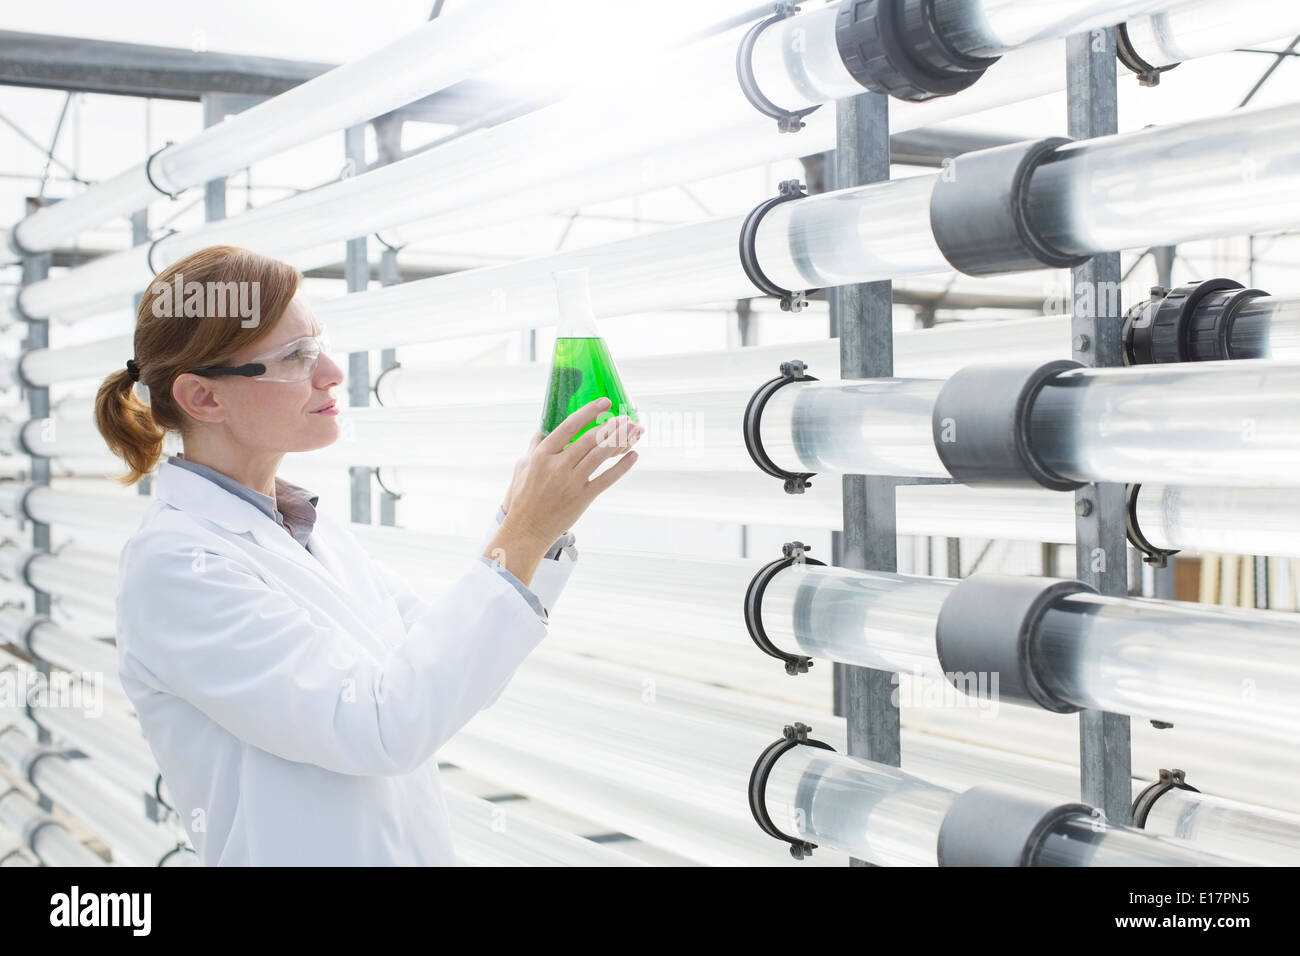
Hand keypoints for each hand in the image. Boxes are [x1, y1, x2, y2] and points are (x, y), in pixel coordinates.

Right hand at [483, 398, 642, 585]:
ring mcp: (571, 483)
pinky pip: (607, 479)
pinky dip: (622, 467)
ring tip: (634, 430)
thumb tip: (544, 428)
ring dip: (620, 441)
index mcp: (542, 454)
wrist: (526, 530)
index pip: (569, 426)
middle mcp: (558, 466)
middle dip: (611, 426)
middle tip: (626, 417)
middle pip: (590, 439)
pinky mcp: (582, 498)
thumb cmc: (522, 498)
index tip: (604, 403)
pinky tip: (634, 456)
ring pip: (600, 456)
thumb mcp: (522, 466)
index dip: (589, 412)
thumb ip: (535, 446)